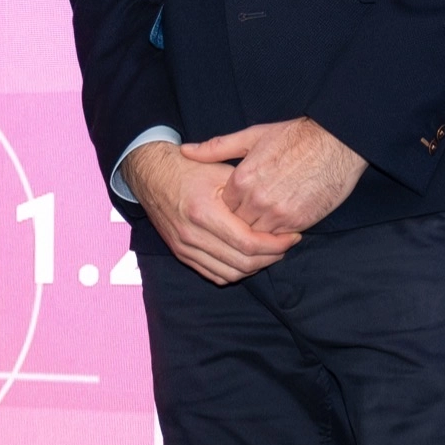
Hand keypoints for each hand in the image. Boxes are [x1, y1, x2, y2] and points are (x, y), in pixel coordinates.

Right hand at [123, 138, 299, 285]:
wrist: (152, 175)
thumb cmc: (189, 169)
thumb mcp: (219, 171)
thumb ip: (246, 194)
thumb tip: (276, 212)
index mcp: (204, 211)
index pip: (248, 242)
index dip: (276, 244)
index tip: (292, 236)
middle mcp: (192, 234)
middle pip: (242, 263)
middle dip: (271, 258)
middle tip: (286, 245)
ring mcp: (184, 247)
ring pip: (229, 274)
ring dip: (255, 268)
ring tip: (271, 253)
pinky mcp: (181, 253)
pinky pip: (214, 275)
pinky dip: (235, 273)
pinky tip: (248, 260)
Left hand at [203, 119, 367, 236]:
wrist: (335, 143)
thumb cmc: (294, 136)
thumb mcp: (252, 136)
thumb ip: (216, 148)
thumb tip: (186, 151)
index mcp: (242, 180)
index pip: (222, 208)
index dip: (227, 207)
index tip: (233, 203)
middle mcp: (257, 200)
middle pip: (236, 226)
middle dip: (239, 224)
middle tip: (247, 217)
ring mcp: (278, 214)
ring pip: (256, 237)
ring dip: (258, 232)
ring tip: (263, 223)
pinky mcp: (298, 223)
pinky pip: (278, 239)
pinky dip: (277, 235)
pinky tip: (279, 224)